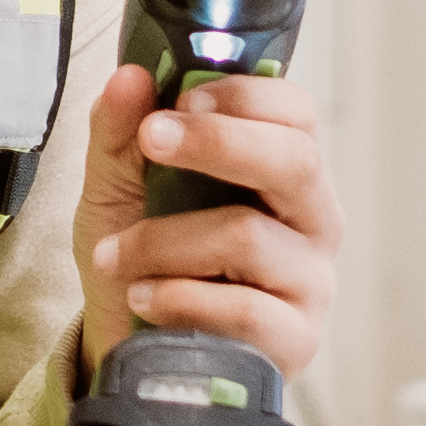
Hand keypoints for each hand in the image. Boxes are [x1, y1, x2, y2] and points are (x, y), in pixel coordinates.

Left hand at [71, 65, 337, 386]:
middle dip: (218, 142)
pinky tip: (143, 297)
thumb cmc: (144, 259)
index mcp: (282, 171)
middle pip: (295, 162)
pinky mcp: (296, 341)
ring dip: (164, 241)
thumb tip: (128, 77)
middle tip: (153, 138)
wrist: (134, 348)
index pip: (296, 114)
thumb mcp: (118, 189)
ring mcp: (310, 282)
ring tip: (114, 255)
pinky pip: (245, 310)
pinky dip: (179, 297)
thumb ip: (120, 133)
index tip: (182, 97)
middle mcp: (312, 220)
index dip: (246, 96)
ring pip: (248, 237)